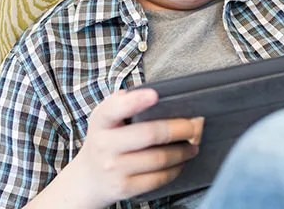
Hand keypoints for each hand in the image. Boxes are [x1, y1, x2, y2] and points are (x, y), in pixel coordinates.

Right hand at [65, 89, 203, 207]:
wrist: (88, 178)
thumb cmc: (105, 140)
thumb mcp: (105, 118)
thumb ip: (123, 103)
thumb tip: (157, 95)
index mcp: (101, 121)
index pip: (115, 108)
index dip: (136, 101)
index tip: (155, 95)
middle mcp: (104, 145)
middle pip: (149, 134)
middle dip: (179, 129)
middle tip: (194, 126)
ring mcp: (113, 169)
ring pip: (159, 158)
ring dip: (183, 151)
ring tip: (192, 145)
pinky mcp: (124, 188)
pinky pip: (158, 178)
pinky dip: (175, 169)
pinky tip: (181, 162)